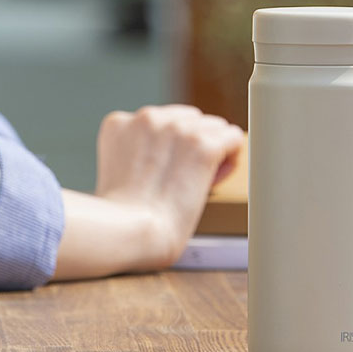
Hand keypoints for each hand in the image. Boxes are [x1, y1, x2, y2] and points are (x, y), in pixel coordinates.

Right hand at [54, 105, 243, 279]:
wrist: (130, 233)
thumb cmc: (122, 217)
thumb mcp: (118, 170)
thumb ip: (139, 151)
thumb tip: (173, 152)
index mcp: (120, 123)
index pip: (163, 120)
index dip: (172, 147)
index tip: (169, 171)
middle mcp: (148, 118)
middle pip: (191, 118)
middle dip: (195, 143)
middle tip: (187, 177)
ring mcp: (177, 129)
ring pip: (216, 126)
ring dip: (214, 149)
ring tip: (201, 180)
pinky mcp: (203, 146)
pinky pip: (234, 137)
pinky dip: (231, 157)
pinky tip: (218, 177)